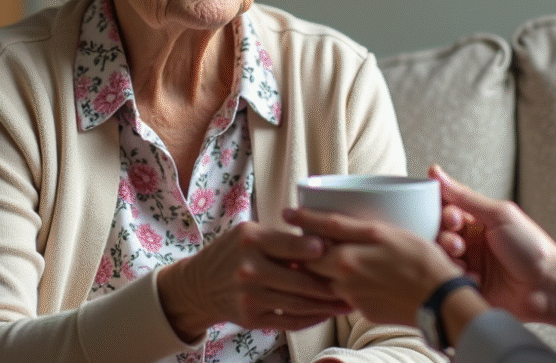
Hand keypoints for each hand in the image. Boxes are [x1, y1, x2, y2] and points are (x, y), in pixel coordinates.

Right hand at [157, 220, 351, 340]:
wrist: (199, 285)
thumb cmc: (233, 252)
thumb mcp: (249, 233)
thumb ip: (280, 239)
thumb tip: (323, 241)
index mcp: (250, 239)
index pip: (289, 244)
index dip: (316, 248)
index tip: (338, 248)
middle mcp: (249, 268)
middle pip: (300, 279)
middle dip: (331, 283)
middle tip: (356, 281)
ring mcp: (250, 297)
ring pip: (298, 303)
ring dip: (327, 304)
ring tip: (349, 301)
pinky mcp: (252, 318)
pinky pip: (289, 320)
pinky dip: (311, 318)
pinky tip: (326, 313)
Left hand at [282, 206, 467, 327]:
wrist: (440, 300)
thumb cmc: (421, 260)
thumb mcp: (386, 234)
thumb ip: (350, 230)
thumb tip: (323, 226)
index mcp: (348, 254)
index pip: (317, 233)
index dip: (301, 219)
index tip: (287, 211)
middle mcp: (344, 277)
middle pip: (313, 260)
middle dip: (304, 249)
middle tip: (299, 238)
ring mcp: (351, 296)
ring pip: (325, 280)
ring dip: (320, 270)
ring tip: (322, 257)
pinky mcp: (362, 310)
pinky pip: (343, 296)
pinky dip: (340, 286)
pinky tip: (353, 278)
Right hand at [431, 165, 555, 324]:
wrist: (548, 286)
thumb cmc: (532, 249)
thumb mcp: (499, 215)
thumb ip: (466, 197)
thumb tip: (439, 175)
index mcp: (477, 221)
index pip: (446, 209)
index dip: (443, 213)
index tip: (453, 218)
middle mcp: (471, 242)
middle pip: (439, 233)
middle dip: (444, 236)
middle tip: (458, 242)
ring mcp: (469, 264)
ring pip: (440, 256)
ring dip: (448, 256)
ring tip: (463, 259)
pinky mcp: (468, 286)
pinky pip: (448, 279)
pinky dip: (455, 276)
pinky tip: (471, 277)